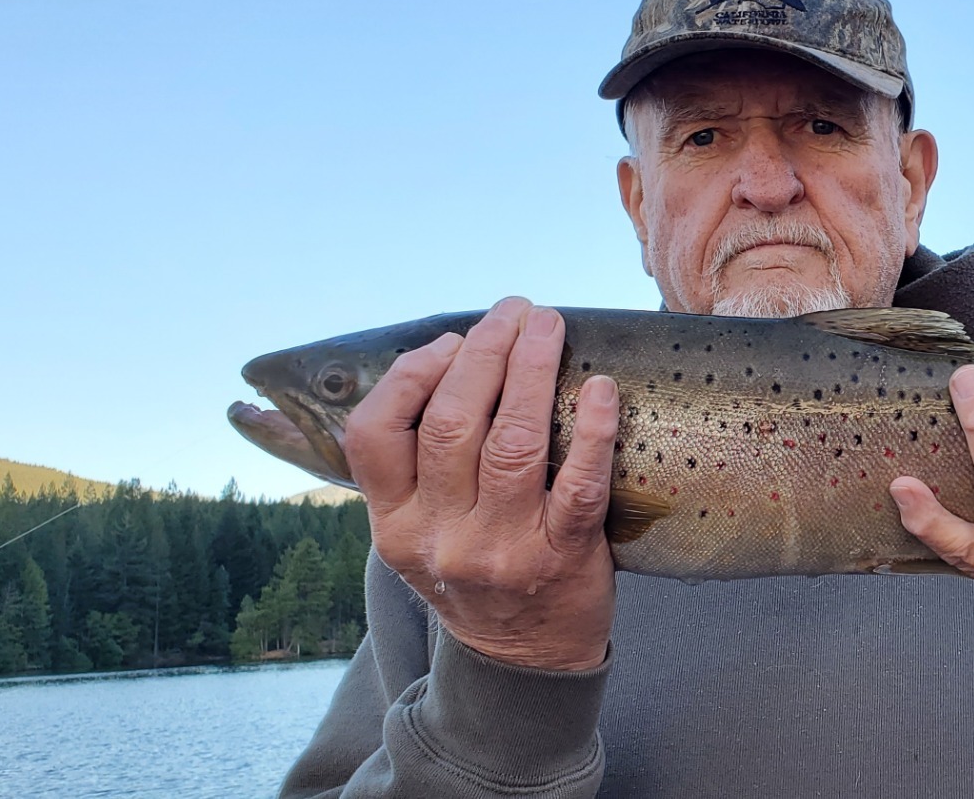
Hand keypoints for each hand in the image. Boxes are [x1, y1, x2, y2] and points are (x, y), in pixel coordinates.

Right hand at [343, 296, 620, 670]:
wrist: (524, 663)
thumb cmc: (474, 573)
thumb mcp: (418, 532)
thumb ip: (415, 466)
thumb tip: (446, 360)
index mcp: (395, 524)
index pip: (374, 435)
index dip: (411, 375)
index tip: (451, 341)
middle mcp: (440, 537)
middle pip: (450, 424)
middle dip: (482, 353)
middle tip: (513, 311)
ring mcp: (501, 550)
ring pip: (511, 443)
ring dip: (531, 371)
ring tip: (548, 326)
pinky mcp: (562, 558)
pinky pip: (579, 485)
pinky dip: (592, 432)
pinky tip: (600, 389)